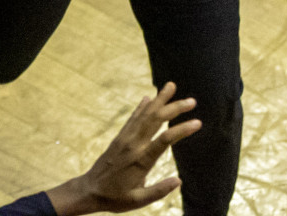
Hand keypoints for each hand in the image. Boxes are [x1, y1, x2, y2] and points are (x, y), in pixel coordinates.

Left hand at [57, 84, 200, 214]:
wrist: (89, 190)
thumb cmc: (115, 198)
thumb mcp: (138, 200)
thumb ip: (158, 191)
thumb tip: (179, 181)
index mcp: (141, 160)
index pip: (165, 140)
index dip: (182, 129)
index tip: (197, 122)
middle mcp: (133, 145)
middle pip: (156, 120)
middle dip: (174, 108)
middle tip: (192, 101)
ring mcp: (125, 138)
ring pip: (144, 114)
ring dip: (159, 100)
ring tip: (170, 86)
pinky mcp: (119, 137)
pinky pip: (132, 118)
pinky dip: (141, 107)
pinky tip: (148, 98)